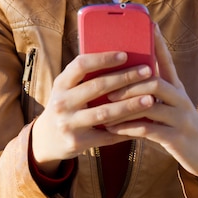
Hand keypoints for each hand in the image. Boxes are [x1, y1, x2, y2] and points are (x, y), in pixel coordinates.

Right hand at [31, 49, 154, 175]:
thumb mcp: (68, 88)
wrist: (47, 139)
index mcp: (61, 83)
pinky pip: (107, 135)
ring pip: (105, 113)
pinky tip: (144, 123)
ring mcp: (68, 124)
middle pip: (97, 86)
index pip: (81, 65)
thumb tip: (123, 57)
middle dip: (125, 78)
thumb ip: (87, 76)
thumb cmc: (67, 104)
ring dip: (130, 105)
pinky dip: (127, 129)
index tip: (125, 55)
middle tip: (148, 71)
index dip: (103, 59)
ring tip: (150, 98)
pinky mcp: (77, 142)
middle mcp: (62, 102)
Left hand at [106, 25, 197, 180]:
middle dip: (130, 83)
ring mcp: (180, 118)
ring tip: (107, 107)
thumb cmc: (180, 125)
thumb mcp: (172, 104)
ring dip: (126, 106)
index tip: (150, 25)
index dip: (159, 43)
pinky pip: (149, 130)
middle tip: (108, 87)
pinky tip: (113, 129)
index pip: (168, 61)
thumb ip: (154, 91)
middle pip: (156, 82)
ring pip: (151, 106)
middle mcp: (180, 99)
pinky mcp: (176, 138)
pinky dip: (129, 128)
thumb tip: (128, 76)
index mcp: (177, 88)